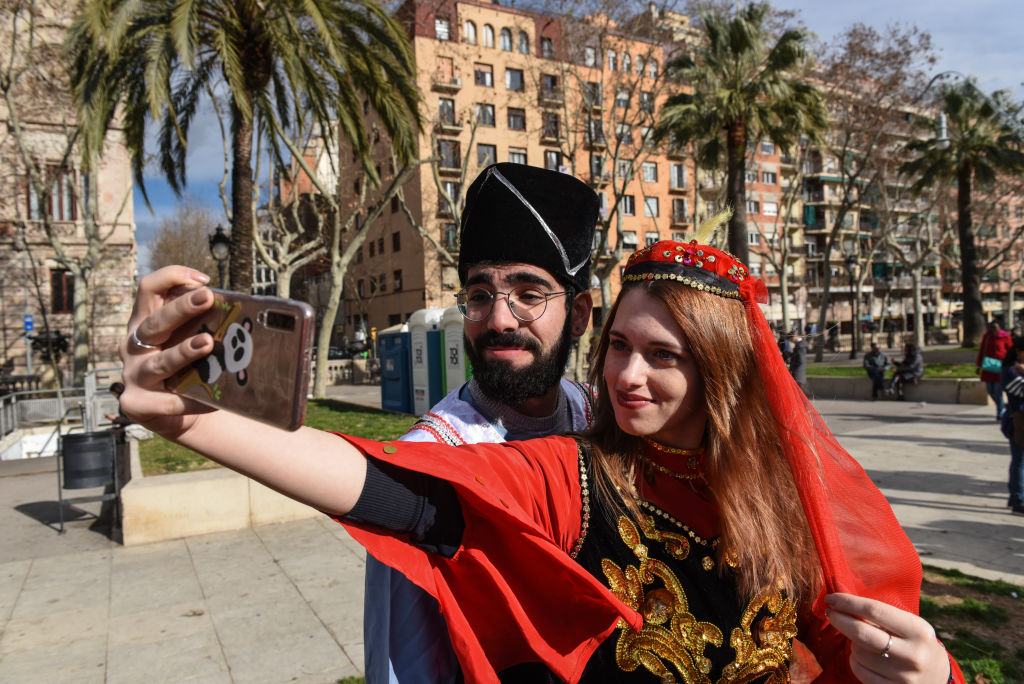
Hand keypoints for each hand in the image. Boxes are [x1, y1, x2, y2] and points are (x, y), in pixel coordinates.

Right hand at [118, 266, 216, 439]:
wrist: (173, 412)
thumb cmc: (185, 366)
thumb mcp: (187, 339)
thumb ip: (202, 324)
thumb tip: (243, 311)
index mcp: (145, 322)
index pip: (149, 289)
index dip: (171, 277)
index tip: (203, 279)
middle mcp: (133, 345)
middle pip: (154, 322)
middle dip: (181, 308)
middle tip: (207, 297)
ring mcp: (133, 375)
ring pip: (159, 362)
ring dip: (184, 352)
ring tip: (207, 343)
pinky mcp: (136, 403)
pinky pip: (167, 402)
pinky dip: (191, 400)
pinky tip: (211, 399)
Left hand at [826, 593, 949, 682]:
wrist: (938, 677)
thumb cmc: (916, 642)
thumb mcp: (909, 625)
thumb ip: (881, 614)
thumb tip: (841, 598)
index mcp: (918, 630)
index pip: (874, 610)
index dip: (848, 602)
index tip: (831, 598)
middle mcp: (913, 654)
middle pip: (862, 633)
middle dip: (840, 620)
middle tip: (830, 613)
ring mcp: (903, 676)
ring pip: (858, 652)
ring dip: (851, 642)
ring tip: (859, 639)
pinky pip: (859, 670)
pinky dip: (854, 660)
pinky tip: (861, 656)